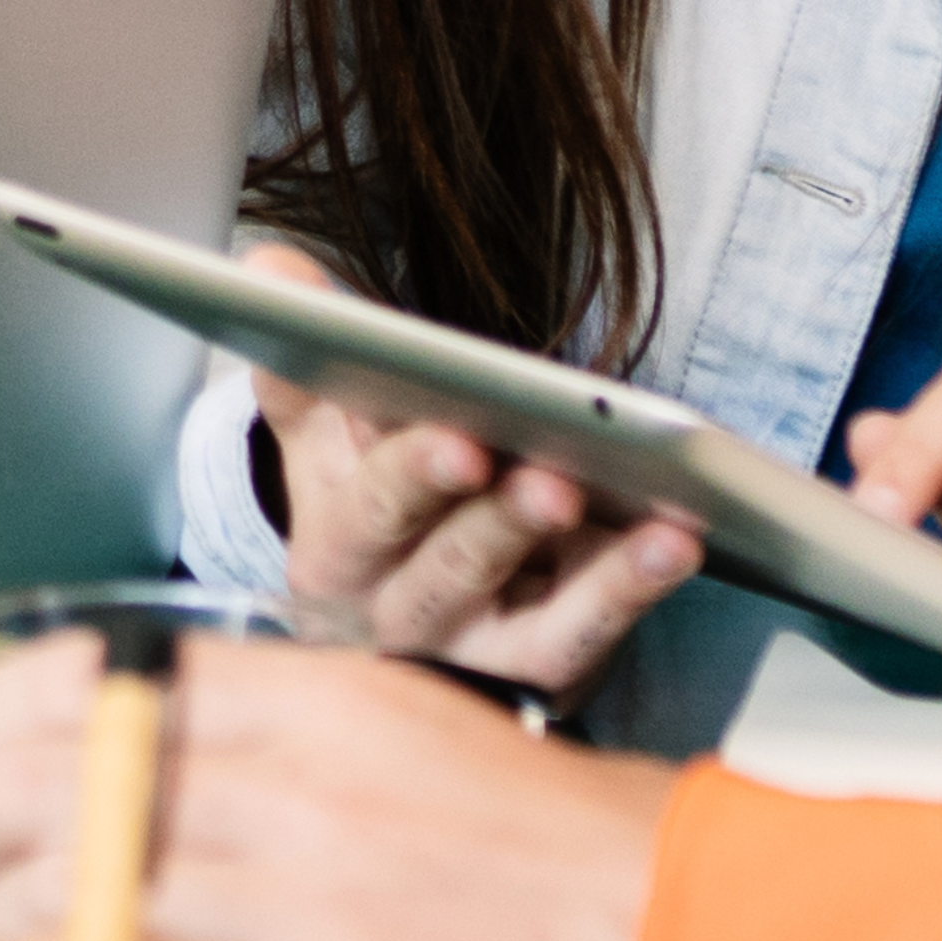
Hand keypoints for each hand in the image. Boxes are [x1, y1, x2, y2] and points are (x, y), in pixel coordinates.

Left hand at [0, 639, 669, 940]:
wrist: (664, 938)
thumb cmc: (534, 851)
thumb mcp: (393, 728)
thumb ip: (248, 723)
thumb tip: (97, 725)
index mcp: (305, 693)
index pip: (77, 678)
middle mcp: (288, 774)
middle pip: (34, 780)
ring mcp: (291, 884)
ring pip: (52, 896)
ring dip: (0, 925)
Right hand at [246, 256, 695, 693]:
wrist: (393, 617)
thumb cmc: (367, 504)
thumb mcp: (324, 439)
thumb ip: (305, 355)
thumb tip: (267, 267)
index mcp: (333, 551)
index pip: (369, 510)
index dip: (413, 475)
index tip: (461, 438)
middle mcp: (395, 615)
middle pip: (449, 569)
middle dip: (502, 523)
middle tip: (554, 484)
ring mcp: (473, 652)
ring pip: (529, 619)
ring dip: (592, 571)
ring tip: (649, 519)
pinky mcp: (540, 673)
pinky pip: (588, 640)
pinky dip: (631, 593)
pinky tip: (674, 542)